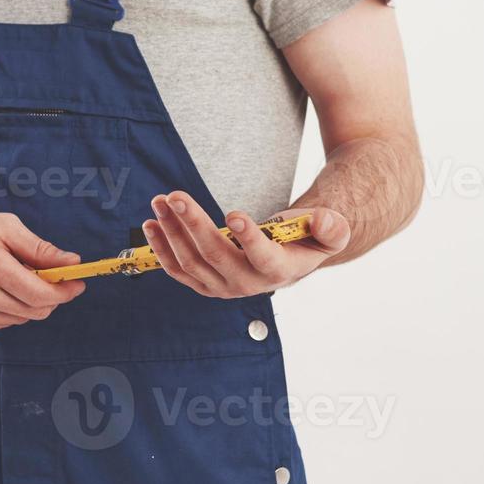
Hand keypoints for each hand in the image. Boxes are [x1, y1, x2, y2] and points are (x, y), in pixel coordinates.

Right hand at [0, 208, 85, 333]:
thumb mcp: (3, 227)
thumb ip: (39, 248)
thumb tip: (72, 263)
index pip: (41, 293)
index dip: (64, 291)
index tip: (77, 284)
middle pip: (34, 310)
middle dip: (50, 297)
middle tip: (51, 278)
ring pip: (19, 319)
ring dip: (28, 303)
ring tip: (14, 278)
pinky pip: (1, 323)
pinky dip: (8, 309)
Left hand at [141, 192, 350, 297]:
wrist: (292, 256)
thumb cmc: (309, 237)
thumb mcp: (332, 230)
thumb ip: (331, 227)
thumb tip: (321, 220)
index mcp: (280, 271)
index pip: (263, 258)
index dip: (249, 238)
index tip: (233, 214)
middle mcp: (249, 285)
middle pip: (216, 257)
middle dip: (193, 225)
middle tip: (176, 197)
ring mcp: (223, 286)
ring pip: (192, 262)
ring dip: (172, 232)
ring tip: (160, 202)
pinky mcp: (205, 283)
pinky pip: (178, 270)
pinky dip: (162, 249)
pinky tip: (152, 225)